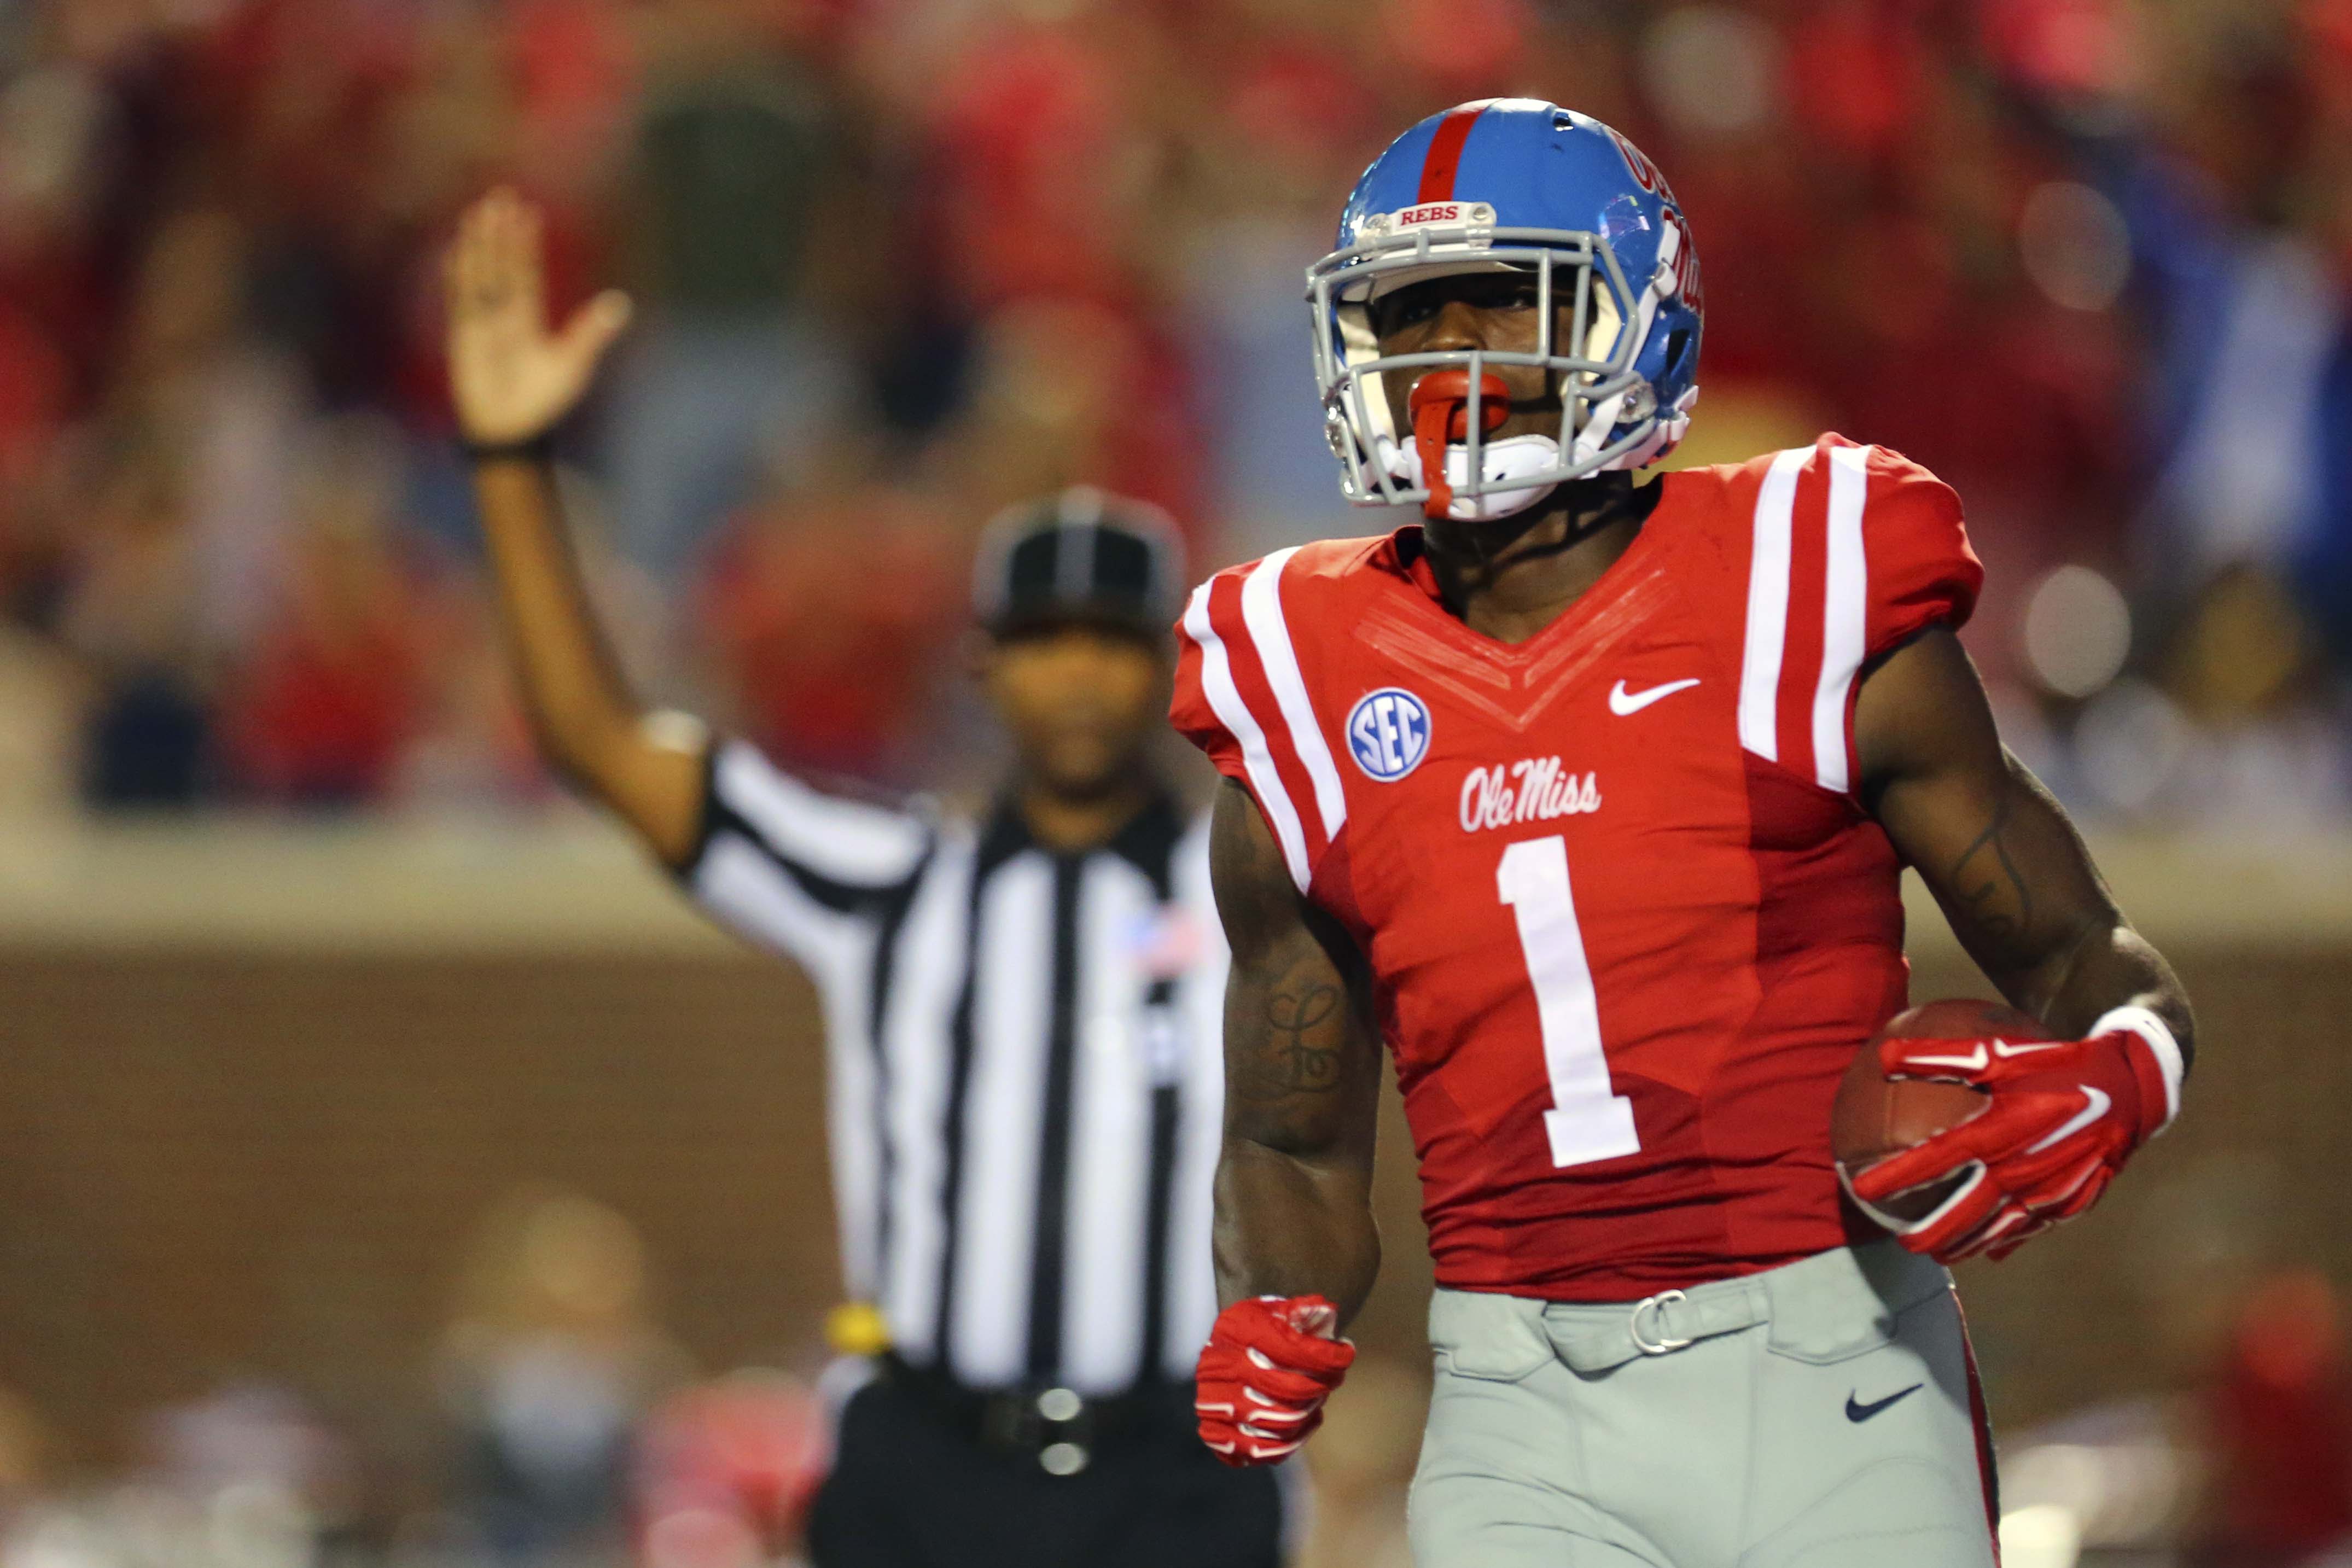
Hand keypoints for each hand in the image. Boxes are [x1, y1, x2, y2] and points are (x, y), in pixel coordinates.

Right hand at [444, 187, 632, 447]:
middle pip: (501, 264)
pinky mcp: (463, 337)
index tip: (528, 212)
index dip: (526, 243)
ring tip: (477, 214)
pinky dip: (457, 278)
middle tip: (500, 197)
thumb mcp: (573, 364)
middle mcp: (503, 315)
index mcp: (529, 318)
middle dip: (500, 233)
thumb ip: (592, 333)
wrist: (512, 430)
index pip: (527, 271)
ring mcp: (481, 323)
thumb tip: (620, 304)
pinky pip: (458, 302)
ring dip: (479, 246)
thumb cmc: (542, 401)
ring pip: (479, 275)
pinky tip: (454, 252)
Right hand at [1195, 1295, 1356, 1465]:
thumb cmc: (1254, 1328)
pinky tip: (1304, 1422)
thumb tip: (1327, 1311)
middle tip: (1334, 1378)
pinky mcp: (1215, 1433)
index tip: (1346, 1354)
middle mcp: (1220, 1368)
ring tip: (1318, 1398)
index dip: (1328, 1357)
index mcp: (1238, 1332)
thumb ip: (1301, 1310)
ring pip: (1280, 1424)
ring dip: (1309, 1413)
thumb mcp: (1273, 1309)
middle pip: (1289, 1390)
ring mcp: (1214, 1405)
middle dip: (1322, 1385)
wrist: (1222, 1351)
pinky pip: (1261, 1451)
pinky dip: (1291, 1443)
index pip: (1293, 1350)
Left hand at [1848, 1009, 2181, 1263]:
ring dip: (1965, 1245)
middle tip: (1900, 1242)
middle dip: (1931, 1232)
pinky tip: (1991, 1252)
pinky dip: (2008, 1240)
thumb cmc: (2056, 1065)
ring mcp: (2049, 1191)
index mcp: (1999, 1132)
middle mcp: (2022, 1168)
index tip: (1860, 1187)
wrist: (2130, 1088)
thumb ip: (1940, 1057)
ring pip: (1998, 1229)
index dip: (1896, 1176)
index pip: (1936, 1160)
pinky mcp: (2072, 1201)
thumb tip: (1882, 1055)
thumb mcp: (1999, 1054)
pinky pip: (2032, 1228)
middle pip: (1966, 1212)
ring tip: (1937, 1255)